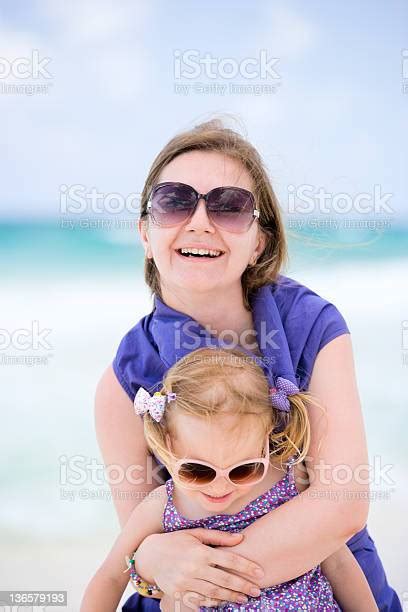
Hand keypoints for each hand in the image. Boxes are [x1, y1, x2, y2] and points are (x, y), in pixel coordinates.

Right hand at [134, 529, 263, 606]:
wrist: (150, 555)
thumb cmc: (176, 541)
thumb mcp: (196, 534)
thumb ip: (219, 537)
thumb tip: (240, 539)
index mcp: (200, 551)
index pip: (229, 560)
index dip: (246, 566)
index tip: (260, 572)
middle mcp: (194, 568)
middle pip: (224, 579)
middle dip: (243, 586)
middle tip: (257, 590)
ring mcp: (186, 582)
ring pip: (214, 592)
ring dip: (231, 597)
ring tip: (244, 598)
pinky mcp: (179, 593)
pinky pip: (200, 600)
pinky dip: (214, 602)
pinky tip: (224, 601)